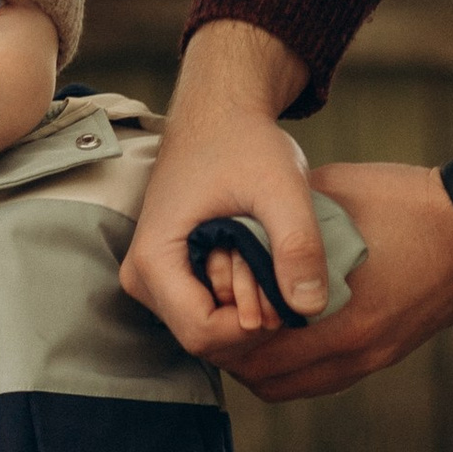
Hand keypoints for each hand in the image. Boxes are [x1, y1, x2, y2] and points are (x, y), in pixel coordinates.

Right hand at [119, 21, 331, 363]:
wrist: (221, 112)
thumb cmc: (245, 142)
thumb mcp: (281, 186)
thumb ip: (297, 245)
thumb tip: (310, 308)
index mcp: (154, 261)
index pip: (203, 335)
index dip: (253, 326)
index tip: (282, 286)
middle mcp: (142, 278)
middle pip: (206, 339)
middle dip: (253, 316)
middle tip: (278, 263)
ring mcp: (154, 280)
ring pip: (211, 330)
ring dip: (251, 307)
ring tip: (268, 255)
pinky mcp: (171, 277)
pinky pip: (211, 312)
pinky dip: (244, 298)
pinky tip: (259, 260)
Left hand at [217, 157, 452, 401]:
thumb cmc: (406, 202)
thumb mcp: (333, 195)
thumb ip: (282, 219)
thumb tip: (238, 224)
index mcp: (339, 311)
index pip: (253, 346)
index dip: (218, 328)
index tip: (204, 300)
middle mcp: (353, 348)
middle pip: (263, 377)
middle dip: (230, 352)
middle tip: (212, 317)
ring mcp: (370, 358)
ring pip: (286, 387)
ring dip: (256, 364)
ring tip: (239, 327)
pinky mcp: (382, 356)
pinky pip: (318, 380)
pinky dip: (288, 366)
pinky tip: (278, 333)